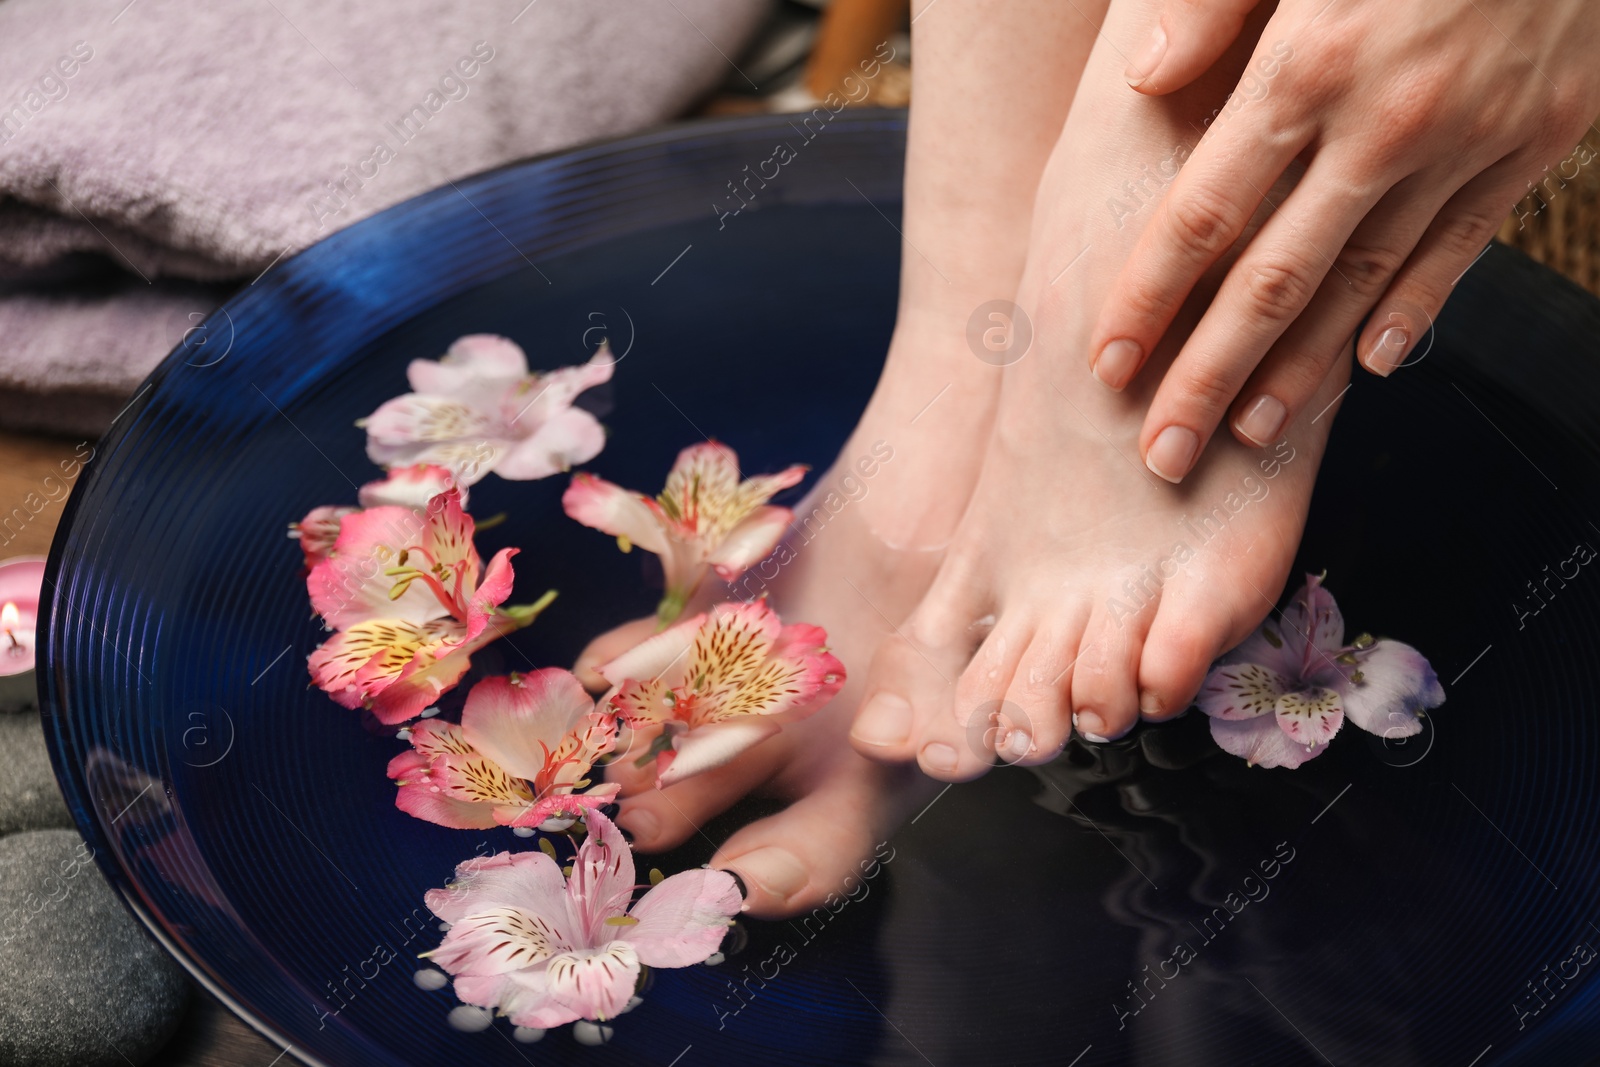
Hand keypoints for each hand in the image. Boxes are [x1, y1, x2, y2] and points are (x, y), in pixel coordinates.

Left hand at [1089, 0, 1599, 481]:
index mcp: (1307, 63)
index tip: (1107, 365)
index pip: (1202, 214)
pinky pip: (1462, 247)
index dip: (1148, 298)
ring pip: (1363, 282)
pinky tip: (1367, 366)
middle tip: (1162, 453)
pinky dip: (1412, 311)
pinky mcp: (1535, 138)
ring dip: (1301, 369)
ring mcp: (1467, 138)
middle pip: (1272, 279)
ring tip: (1248, 433)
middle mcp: (1383, 120)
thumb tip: (1141, 77)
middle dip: (1208, 376)